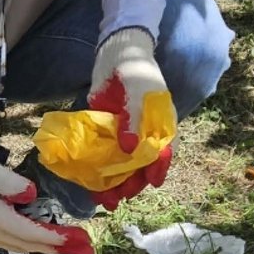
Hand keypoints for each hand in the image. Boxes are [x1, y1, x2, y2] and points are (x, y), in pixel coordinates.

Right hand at [0, 153, 67, 253]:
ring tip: (63, 244)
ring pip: (18, 246)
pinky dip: (26, 242)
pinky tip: (37, 238)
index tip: (72, 238)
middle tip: (78, 246)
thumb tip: (31, 194)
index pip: (29, 233)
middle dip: (53, 246)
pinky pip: (8, 243)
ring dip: (41, 247)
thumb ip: (12, 183)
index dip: (52, 237)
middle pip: (26, 245)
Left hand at [89, 28, 174, 205]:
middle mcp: (145, 135)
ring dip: (114, 184)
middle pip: (141, 166)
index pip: (163, 153)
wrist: (115, 52)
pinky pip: (105, 157)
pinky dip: (99, 171)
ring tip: (103, 201)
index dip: (157, 170)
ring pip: (123, 166)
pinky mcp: (109, 134)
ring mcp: (126, 136)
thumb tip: (130, 149)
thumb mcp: (137, 90)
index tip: (150, 183)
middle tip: (117, 198)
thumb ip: (134, 119)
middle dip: (131, 184)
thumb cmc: (134, 69)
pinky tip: (90, 185)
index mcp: (161, 126)